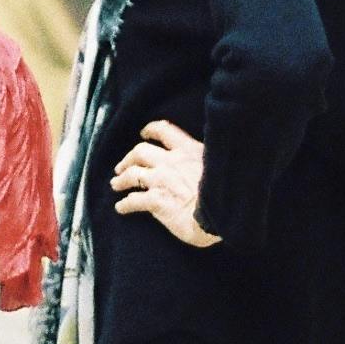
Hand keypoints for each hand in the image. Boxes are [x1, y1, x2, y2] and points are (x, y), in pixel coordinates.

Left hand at [110, 120, 219, 248]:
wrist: (225, 213)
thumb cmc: (228, 192)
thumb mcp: (221, 165)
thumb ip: (207, 161)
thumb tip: (205, 164)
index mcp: (189, 150)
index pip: (165, 131)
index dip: (151, 130)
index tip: (144, 133)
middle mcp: (171, 162)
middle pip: (140, 151)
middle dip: (128, 158)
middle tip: (121, 167)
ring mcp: (161, 180)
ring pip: (132, 174)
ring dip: (121, 179)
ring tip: (116, 185)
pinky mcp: (156, 201)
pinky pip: (133, 200)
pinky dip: (124, 204)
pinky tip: (121, 208)